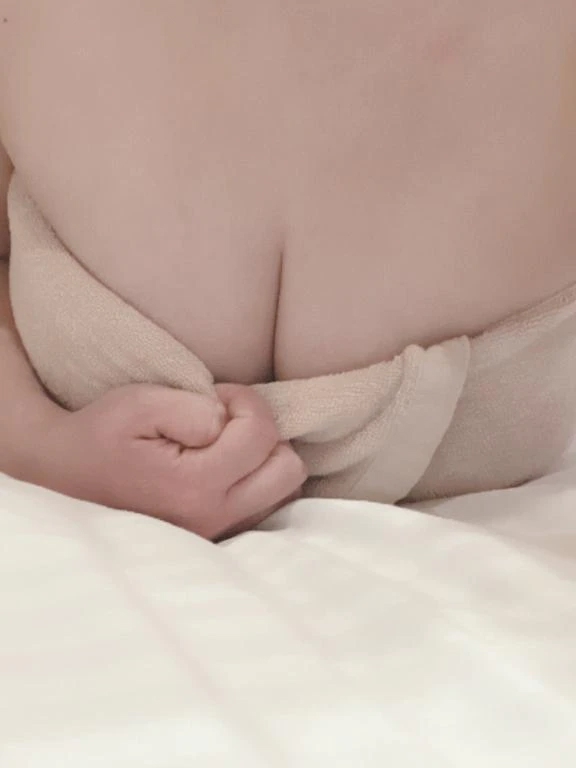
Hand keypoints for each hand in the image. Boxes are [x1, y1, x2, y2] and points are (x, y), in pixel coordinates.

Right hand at [28, 383, 305, 539]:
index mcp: (195, 487)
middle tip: (226, 420)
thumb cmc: (101, 435)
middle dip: (264, 432)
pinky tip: (224, 465)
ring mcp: (218, 533)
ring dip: (263, 456)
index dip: (244, 401)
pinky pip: (268, 504)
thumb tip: (228, 422)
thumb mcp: (139, 404)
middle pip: (288, 468)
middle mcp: (214, 518)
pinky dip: (257, 477)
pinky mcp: (218, 536)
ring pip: (284, 488)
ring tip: (223, 443)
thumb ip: (194, 409)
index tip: (215, 397)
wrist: (65, 478)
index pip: (262, 434)